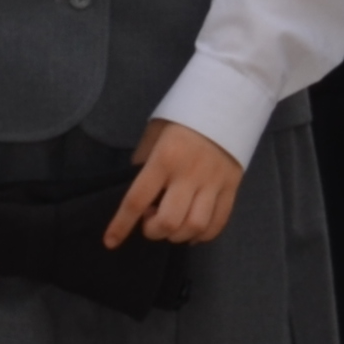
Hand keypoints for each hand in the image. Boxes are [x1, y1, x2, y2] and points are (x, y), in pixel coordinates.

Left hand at [108, 119, 243, 247]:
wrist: (228, 101)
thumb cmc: (184, 116)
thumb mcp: (154, 133)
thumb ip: (144, 162)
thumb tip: (141, 191)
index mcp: (164, 159)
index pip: (137, 200)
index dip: (121, 225)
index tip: (110, 242)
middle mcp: (189, 174)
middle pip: (169, 221)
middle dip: (154, 231)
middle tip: (152, 219)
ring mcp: (214, 182)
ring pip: (195, 226)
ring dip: (178, 235)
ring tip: (174, 224)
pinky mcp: (232, 186)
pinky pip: (218, 223)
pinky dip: (203, 235)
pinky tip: (193, 230)